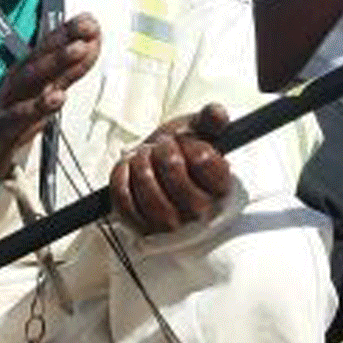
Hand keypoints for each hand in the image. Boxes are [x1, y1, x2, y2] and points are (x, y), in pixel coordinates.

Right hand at [0, 15, 101, 191]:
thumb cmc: (5, 124)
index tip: (91, 20)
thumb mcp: (40, 97)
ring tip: (78, 49)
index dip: (68, 33)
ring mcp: (5, 104)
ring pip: (31, 79)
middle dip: (64, 39)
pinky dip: (38, 106)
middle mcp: (14, 84)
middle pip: (40, 57)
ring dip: (55, 62)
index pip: (47, 49)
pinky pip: (19, 116)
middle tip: (88, 26)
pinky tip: (58, 97)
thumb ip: (65, 75)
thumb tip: (88, 48)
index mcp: (24, 75)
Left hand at [110, 102, 233, 234]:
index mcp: (220, 187)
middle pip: (173, 169)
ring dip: (140, 163)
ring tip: (144, 156)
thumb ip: (211, 118)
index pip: (202, 158)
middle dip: (161, 149)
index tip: (183, 141)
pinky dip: (121, 177)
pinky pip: (124, 200)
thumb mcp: (200, 129)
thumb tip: (218, 115)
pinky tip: (128, 168)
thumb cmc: (182, 150)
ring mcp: (172, 223)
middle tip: (160, 146)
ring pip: (148, 187)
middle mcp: (200, 210)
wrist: (158, 167)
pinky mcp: (143, 226)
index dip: (188, 142)